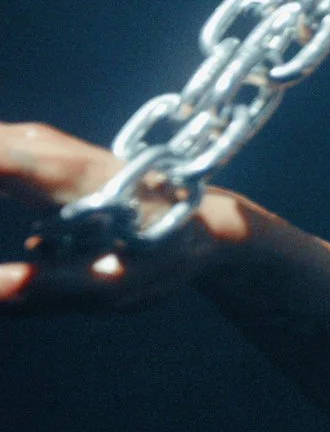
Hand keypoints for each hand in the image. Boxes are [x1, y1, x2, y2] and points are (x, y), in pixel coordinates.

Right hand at [0, 121, 229, 314]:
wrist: (207, 219)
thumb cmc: (165, 254)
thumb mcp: (109, 286)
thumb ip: (34, 291)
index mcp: (53, 172)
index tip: (9, 264)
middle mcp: (33, 143)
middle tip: (20, 268)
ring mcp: (26, 141)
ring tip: (39, 256)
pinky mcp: (23, 150)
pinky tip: (30, 248)